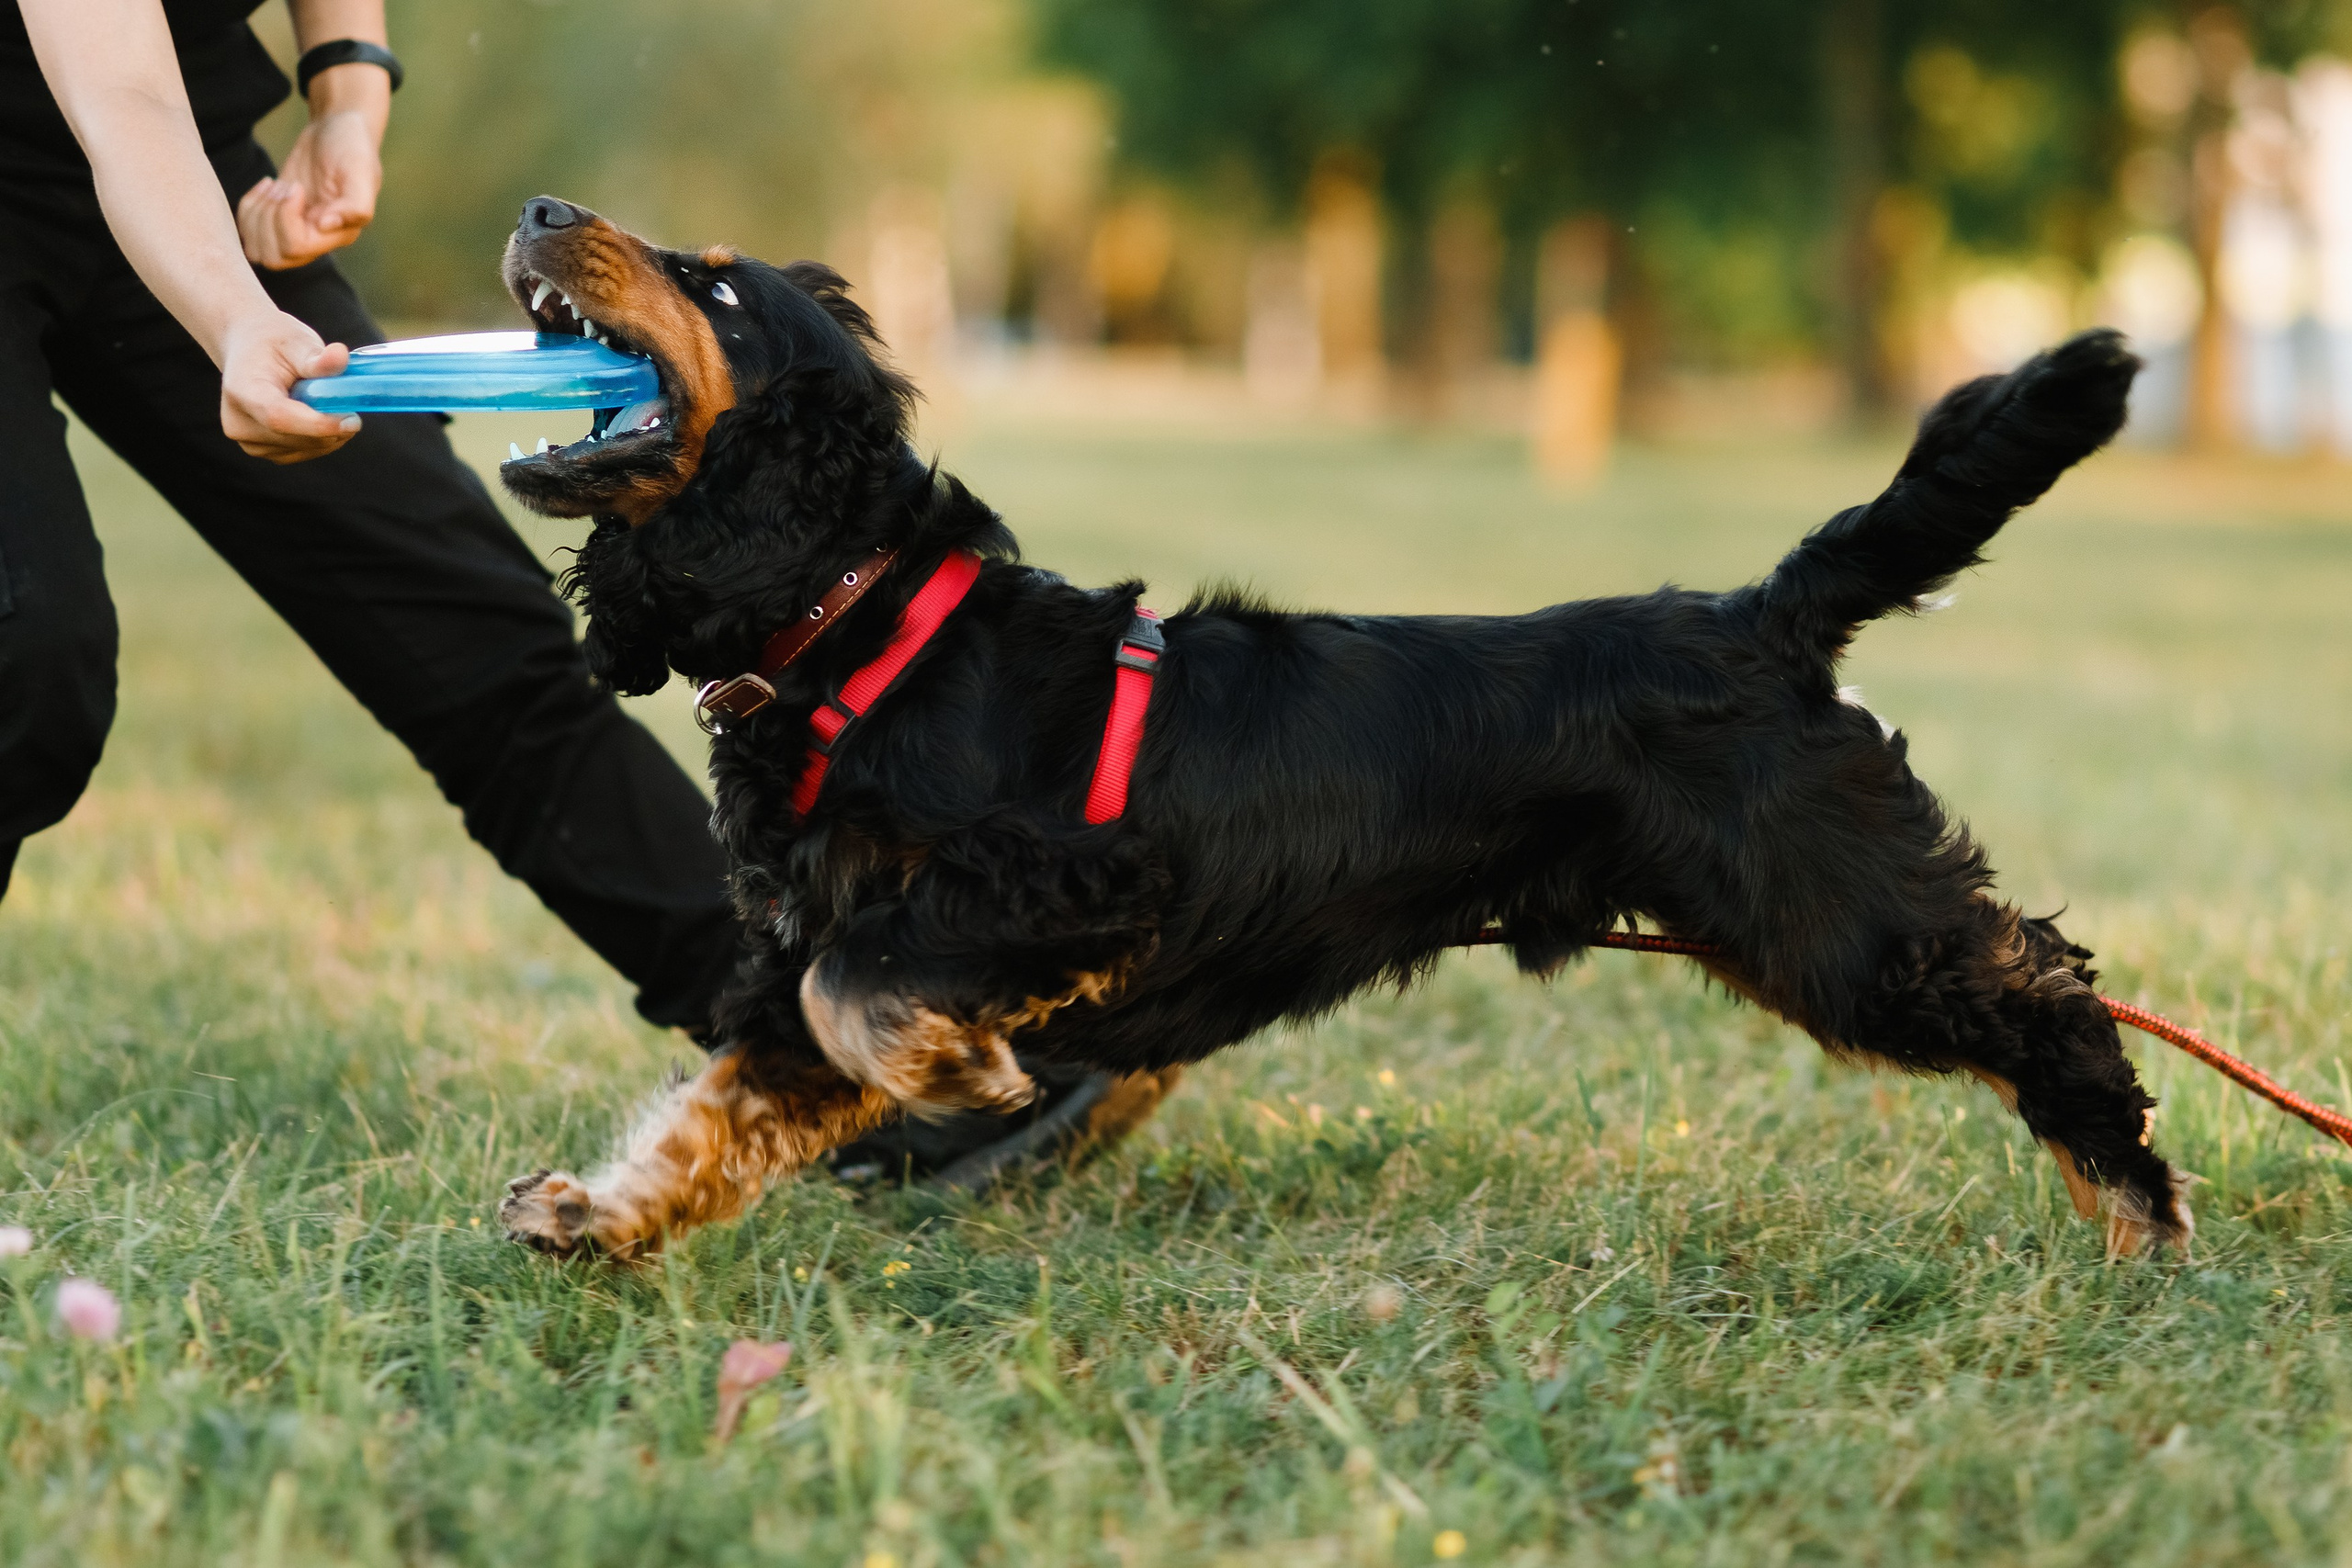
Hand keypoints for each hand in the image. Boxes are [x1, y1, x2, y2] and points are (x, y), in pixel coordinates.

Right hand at [218, 310, 361, 462]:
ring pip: (309, 448)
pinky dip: (323, 438)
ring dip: (331, 431)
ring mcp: (251, 442)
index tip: (351, 420)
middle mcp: (240, 423)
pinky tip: (318, 414)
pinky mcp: (265, 452)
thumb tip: (340, 356)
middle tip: (347, 398)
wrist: (250, 351)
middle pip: (299, 437)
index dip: (318, 424)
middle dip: (333, 424)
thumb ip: (318, 358)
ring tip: (323, 399)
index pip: (279, 418)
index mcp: (242, 390)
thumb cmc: (274, 344)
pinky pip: (307, 452)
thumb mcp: (297, 342)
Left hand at [235, 108, 379, 269]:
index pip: (297, 247)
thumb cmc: (352, 147)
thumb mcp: (361, 170)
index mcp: (338, 234)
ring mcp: (296, 231)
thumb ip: (355, 204)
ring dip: (255, 215)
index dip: (285, 217)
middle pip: (274, 257)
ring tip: (273, 186)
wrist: (337, 130)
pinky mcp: (278, 219)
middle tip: (280, 187)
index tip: (295, 186)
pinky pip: (249, 233)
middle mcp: (317, 240)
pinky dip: (248, 208)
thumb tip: (327, 227)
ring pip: (258, 250)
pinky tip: (265, 186)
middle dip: (267, 219)